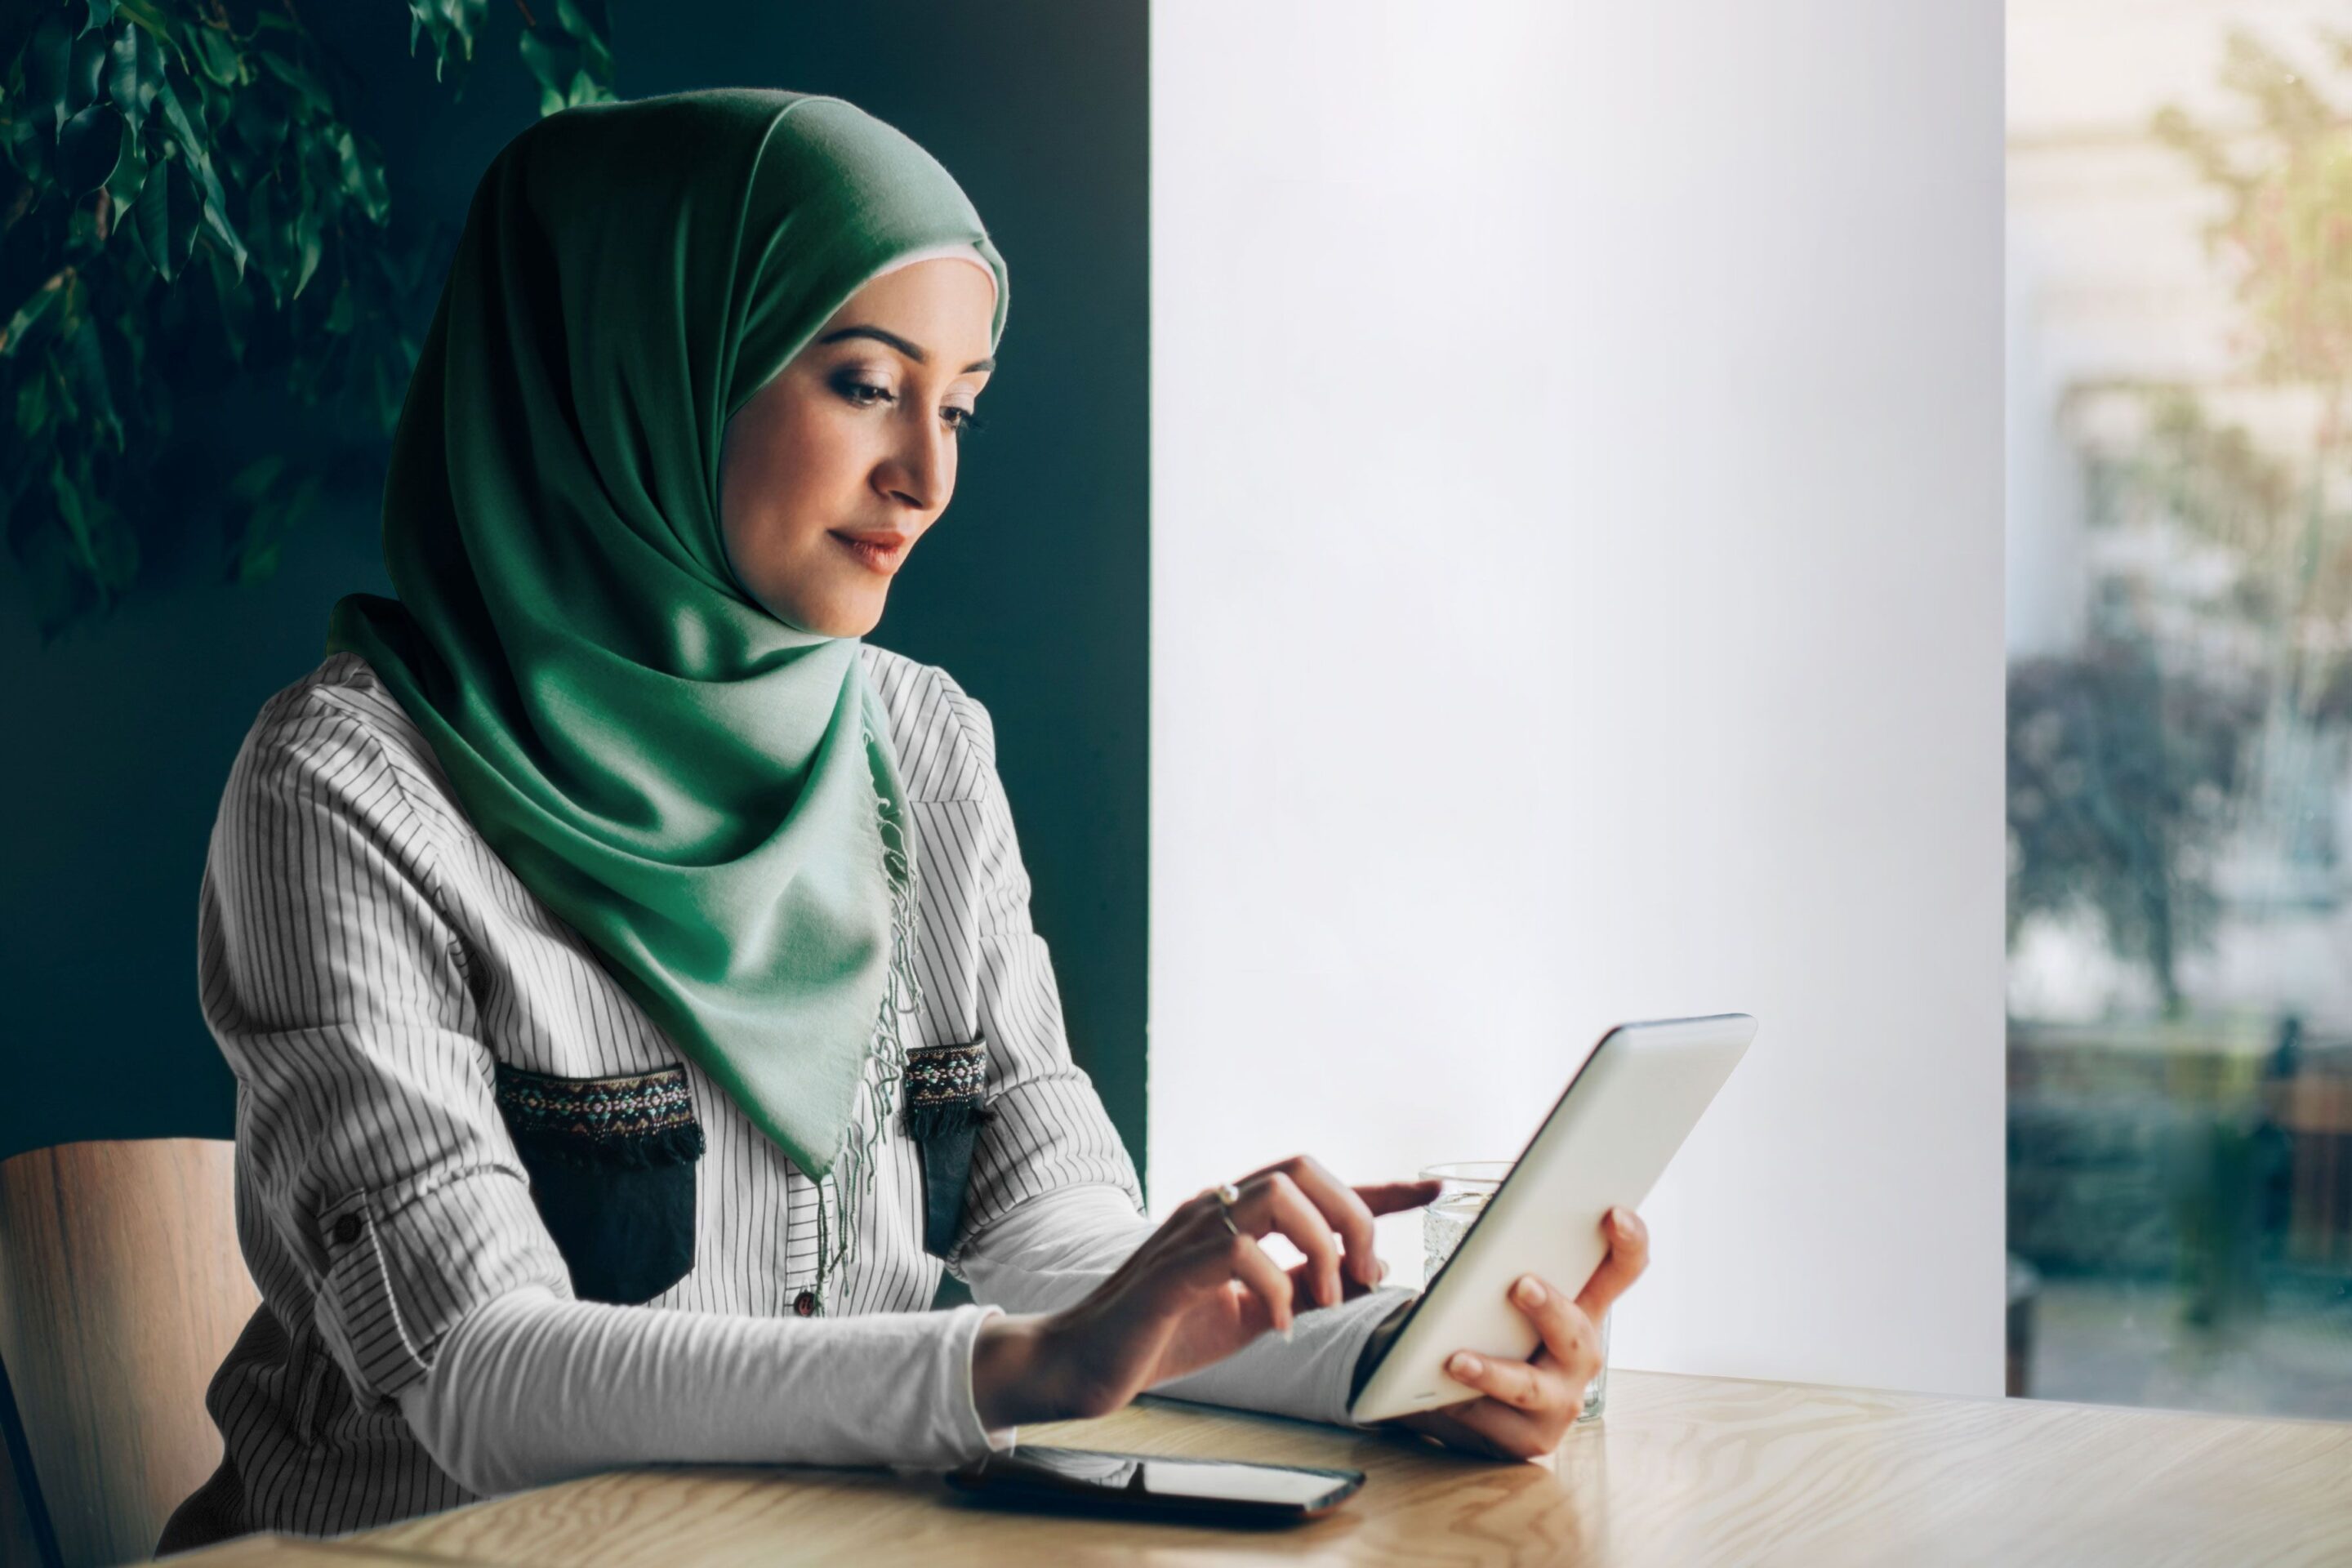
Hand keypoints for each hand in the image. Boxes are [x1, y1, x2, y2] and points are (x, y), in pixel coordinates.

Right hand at [971, 1156, 1442, 1427]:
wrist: (1083, 1365)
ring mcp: (1190, 1231)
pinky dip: (1275, 1290)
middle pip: (1304, 1169)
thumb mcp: (1249, 1313)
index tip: (1432, 1190)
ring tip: (1327, 1300)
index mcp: (1235, 1216)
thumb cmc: (1160, 1336)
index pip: (1317, 1184)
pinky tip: (1275, 1328)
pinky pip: (1240, 1251)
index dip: (1380, 1187)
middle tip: (1364, 1276)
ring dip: (1321, 1247)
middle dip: (1354, 1215)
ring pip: (1278, 1195)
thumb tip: (1357, 1278)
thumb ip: (1297, 1289)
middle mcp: (1215, 1208)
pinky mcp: (1172, 1268)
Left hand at [1372, 1206, 1649, 1460]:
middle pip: (1581, 1333)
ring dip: (1496, 1371)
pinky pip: (1497, 1423)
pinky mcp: (1530, 1438)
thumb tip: (1473, 1225)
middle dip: (1552, 1310)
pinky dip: (1464, 1406)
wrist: (1446, 1392)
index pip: (1620, 1271)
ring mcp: (1560, 1401)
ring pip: (1533, 1387)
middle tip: (1521, 1285)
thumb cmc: (1481, 1327)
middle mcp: (1580, 1356)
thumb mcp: (1495, 1292)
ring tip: (1457, 1359)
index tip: (1613, 1212)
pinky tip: (1438, 1396)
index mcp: (1580, 1308)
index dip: (1629, 1242)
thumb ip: (1499, 1261)